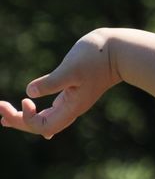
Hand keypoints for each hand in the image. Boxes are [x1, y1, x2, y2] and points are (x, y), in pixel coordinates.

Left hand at [1, 29, 120, 139]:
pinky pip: (52, 110)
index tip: (22, 99)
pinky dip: (37, 112)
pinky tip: (30, 108)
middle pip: (42, 127)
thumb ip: (52, 82)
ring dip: (24, 117)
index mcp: (72, 107)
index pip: (43, 126)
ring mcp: (73, 100)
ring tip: (5, 114)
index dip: (27, 118)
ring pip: (46, 119)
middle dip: (18, 121)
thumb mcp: (71, 69)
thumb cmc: (96, 57)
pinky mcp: (74, 91)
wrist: (120, 51)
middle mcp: (72, 108)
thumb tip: (29, 92)